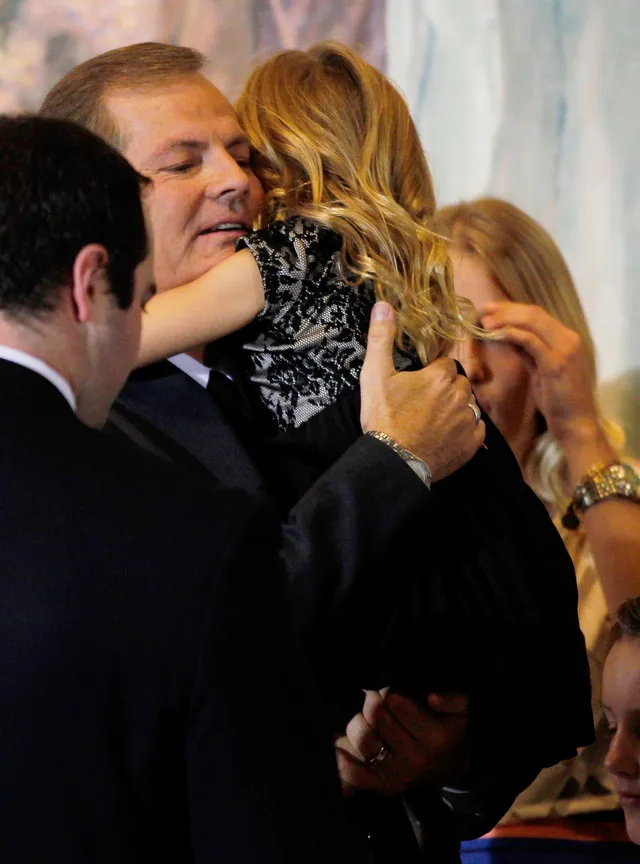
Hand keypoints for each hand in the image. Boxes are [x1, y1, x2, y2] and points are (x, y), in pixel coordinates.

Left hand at [335, 688, 469, 797]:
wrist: (450, 766)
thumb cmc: (449, 729)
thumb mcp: (461, 710)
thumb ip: (454, 698)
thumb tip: (433, 697)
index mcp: (435, 737)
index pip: (396, 701)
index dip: (391, 690)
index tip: (394, 690)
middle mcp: (415, 758)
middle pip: (376, 714)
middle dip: (375, 701)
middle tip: (380, 700)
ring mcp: (397, 774)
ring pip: (362, 737)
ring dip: (360, 722)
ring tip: (369, 718)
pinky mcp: (384, 786)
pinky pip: (355, 775)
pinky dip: (343, 761)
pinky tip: (338, 746)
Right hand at [360, 302, 484, 480]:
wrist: (393, 460)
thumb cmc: (383, 418)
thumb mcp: (375, 375)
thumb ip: (381, 338)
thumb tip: (383, 304)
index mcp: (439, 376)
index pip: (445, 364)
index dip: (432, 373)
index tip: (419, 384)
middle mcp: (459, 395)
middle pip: (460, 383)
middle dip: (447, 389)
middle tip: (425, 402)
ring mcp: (467, 421)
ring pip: (469, 405)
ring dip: (457, 408)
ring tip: (435, 420)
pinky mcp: (471, 444)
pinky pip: (476, 430)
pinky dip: (465, 431)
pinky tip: (447, 435)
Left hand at [479, 302, 615, 480]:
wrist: (575, 422)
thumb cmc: (558, 400)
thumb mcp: (541, 370)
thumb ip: (529, 352)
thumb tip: (509, 336)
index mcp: (566, 338)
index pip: (538, 315)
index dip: (513, 309)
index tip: (492, 309)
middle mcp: (568, 338)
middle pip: (534, 313)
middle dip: (506, 310)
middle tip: (485, 310)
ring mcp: (565, 349)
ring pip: (532, 322)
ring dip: (506, 319)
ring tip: (486, 322)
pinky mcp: (556, 363)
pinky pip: (531, 341)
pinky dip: (512, 334)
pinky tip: (496, 334)